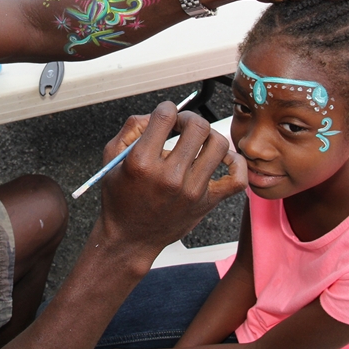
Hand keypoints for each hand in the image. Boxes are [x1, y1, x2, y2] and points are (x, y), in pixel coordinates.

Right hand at [97, 103, 246, 269]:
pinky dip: (236, 163)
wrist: (130, 238)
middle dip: (189, 118)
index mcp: (142, 162)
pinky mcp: (207, 202)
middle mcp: (169, 176)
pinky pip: (237, 178)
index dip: (166, 109)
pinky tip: (222, 159)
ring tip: (198, 141)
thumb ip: (132, 128)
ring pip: (219, 144)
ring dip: (209, 136)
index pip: (166, 116)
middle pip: (197, 127)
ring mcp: (192, 191)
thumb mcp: (111, 158)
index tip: (165, 115)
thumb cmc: (120, 199)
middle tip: (182, 126)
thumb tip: (156, 114)